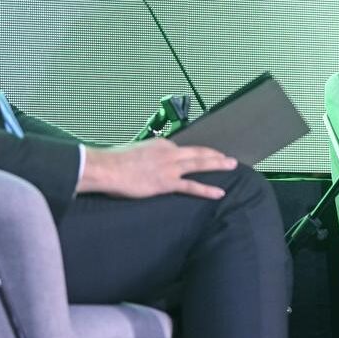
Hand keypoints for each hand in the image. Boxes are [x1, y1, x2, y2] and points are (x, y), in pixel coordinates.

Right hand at [77, 138, 237, 198]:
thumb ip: (146, 156)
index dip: (192, 155)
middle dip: (215, 155)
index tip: (202, 157)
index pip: (182, 150)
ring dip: (218, 165)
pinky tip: (219, 193)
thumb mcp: (134, 152)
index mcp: (161, 144)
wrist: (107, 168)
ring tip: (232, 165)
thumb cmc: (114, 161)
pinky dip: (206, 190)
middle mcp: (169, 152)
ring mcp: (170, 167)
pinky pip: (191, 187)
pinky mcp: (167, 183)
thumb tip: (145, 162)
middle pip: (198, 153)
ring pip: (199, 165)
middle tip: (229, 158)